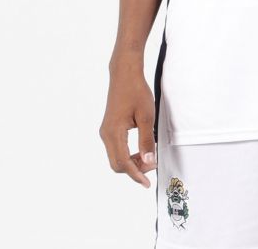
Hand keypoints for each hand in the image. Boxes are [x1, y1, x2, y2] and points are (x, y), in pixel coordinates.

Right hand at [99, 62, 157, 187]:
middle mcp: (106, 134)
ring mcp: (106, 131)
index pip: (123, 163)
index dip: (136, 175)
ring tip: (148, 156)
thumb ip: (146, 140)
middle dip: (134, 169)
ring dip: (131, 162)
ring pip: (116, 157)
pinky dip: (127, 154)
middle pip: (117, 164)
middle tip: (152, 164)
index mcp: (113, 133)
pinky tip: (140, 149)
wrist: (125, 74)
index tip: (147, 183)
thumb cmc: (136, 91)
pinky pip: (116, 148)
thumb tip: (148, 161)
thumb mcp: (146, 116)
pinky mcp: (109, 128)